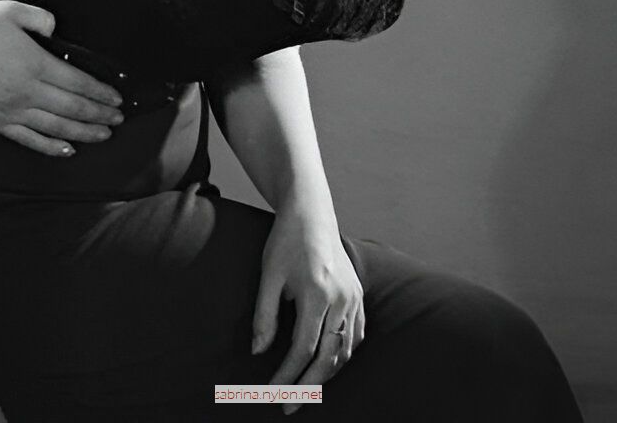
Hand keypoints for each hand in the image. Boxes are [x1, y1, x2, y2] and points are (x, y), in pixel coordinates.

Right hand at [0, 0, 124, 154]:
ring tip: (104, 135)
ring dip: (84, 133)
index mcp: (36, 64)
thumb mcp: (13, 12)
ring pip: (56, 128)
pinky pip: (28, 139)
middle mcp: (27, 92)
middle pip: (73, 109)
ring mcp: (10, 110)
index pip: (79, 83)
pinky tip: (68, 150)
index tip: (118, 99)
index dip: (101, 93)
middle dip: (99, 115)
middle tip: (119, 120)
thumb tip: (56, 29)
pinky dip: (50, 147)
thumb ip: (41, 19)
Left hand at [251, 207, 364, 413]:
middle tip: (288, 406)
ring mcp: (353, 296)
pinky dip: (343, 354)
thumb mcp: (269, 275)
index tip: (272, 393)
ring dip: (326, 374)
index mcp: (317, 293)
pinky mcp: (358, 293)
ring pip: (345, 349)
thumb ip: (264, 315)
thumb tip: (258, 352)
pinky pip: (356, 334)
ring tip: (305, 390)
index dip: (287, 376)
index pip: (303, 349)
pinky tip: (329, 363)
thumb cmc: (286, 240)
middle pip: (328, 357)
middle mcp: (341, 298)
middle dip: (307, 386)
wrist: (311, 212)